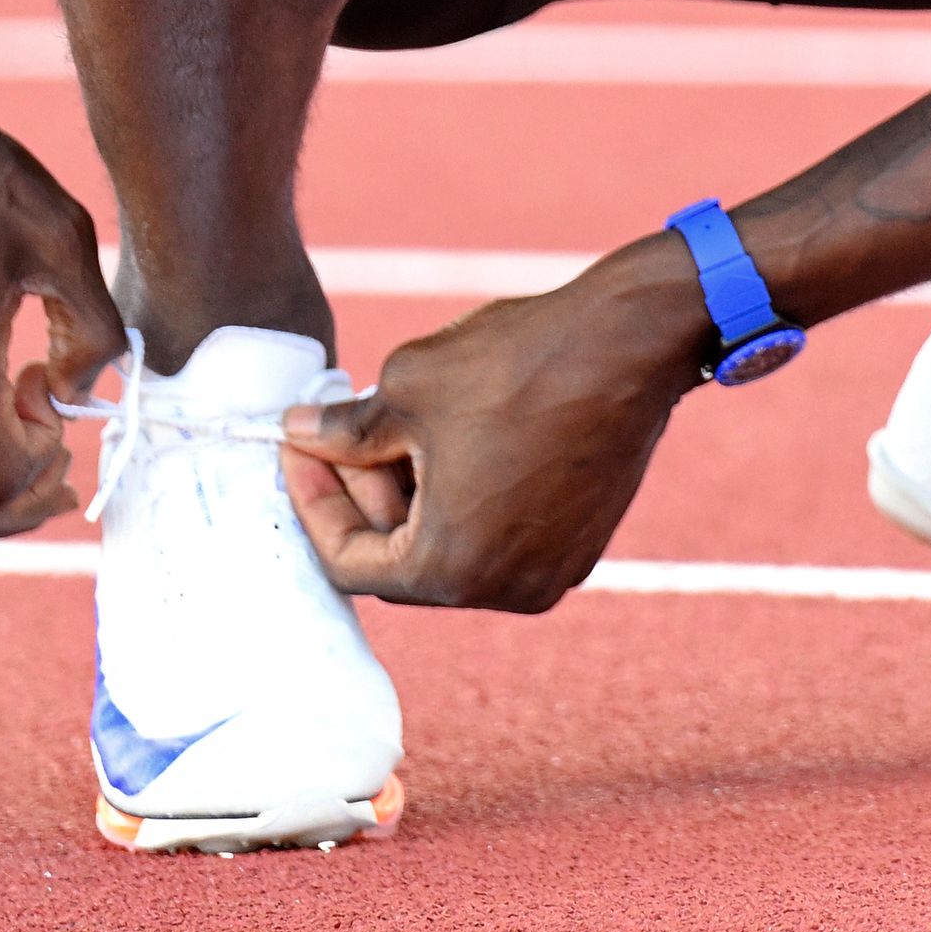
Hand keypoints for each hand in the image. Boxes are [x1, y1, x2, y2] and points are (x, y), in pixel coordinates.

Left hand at [279, 247, 714, 609]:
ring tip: (403, 426)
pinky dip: (470, 498)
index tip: (300, 450)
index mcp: (448, 569)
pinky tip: (459, 436)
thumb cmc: (517, 363)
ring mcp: (551, 571)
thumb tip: (300, 435)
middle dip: (366, 495)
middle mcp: (502, 590)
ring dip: (417, 496)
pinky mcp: (582, 543)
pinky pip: (503, 534)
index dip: (314, 501)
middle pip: (404, 559)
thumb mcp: (405, 388)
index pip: (349, 562)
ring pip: (455, 547)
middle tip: (345, 431)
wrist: (630, 341)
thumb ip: (344, 430)